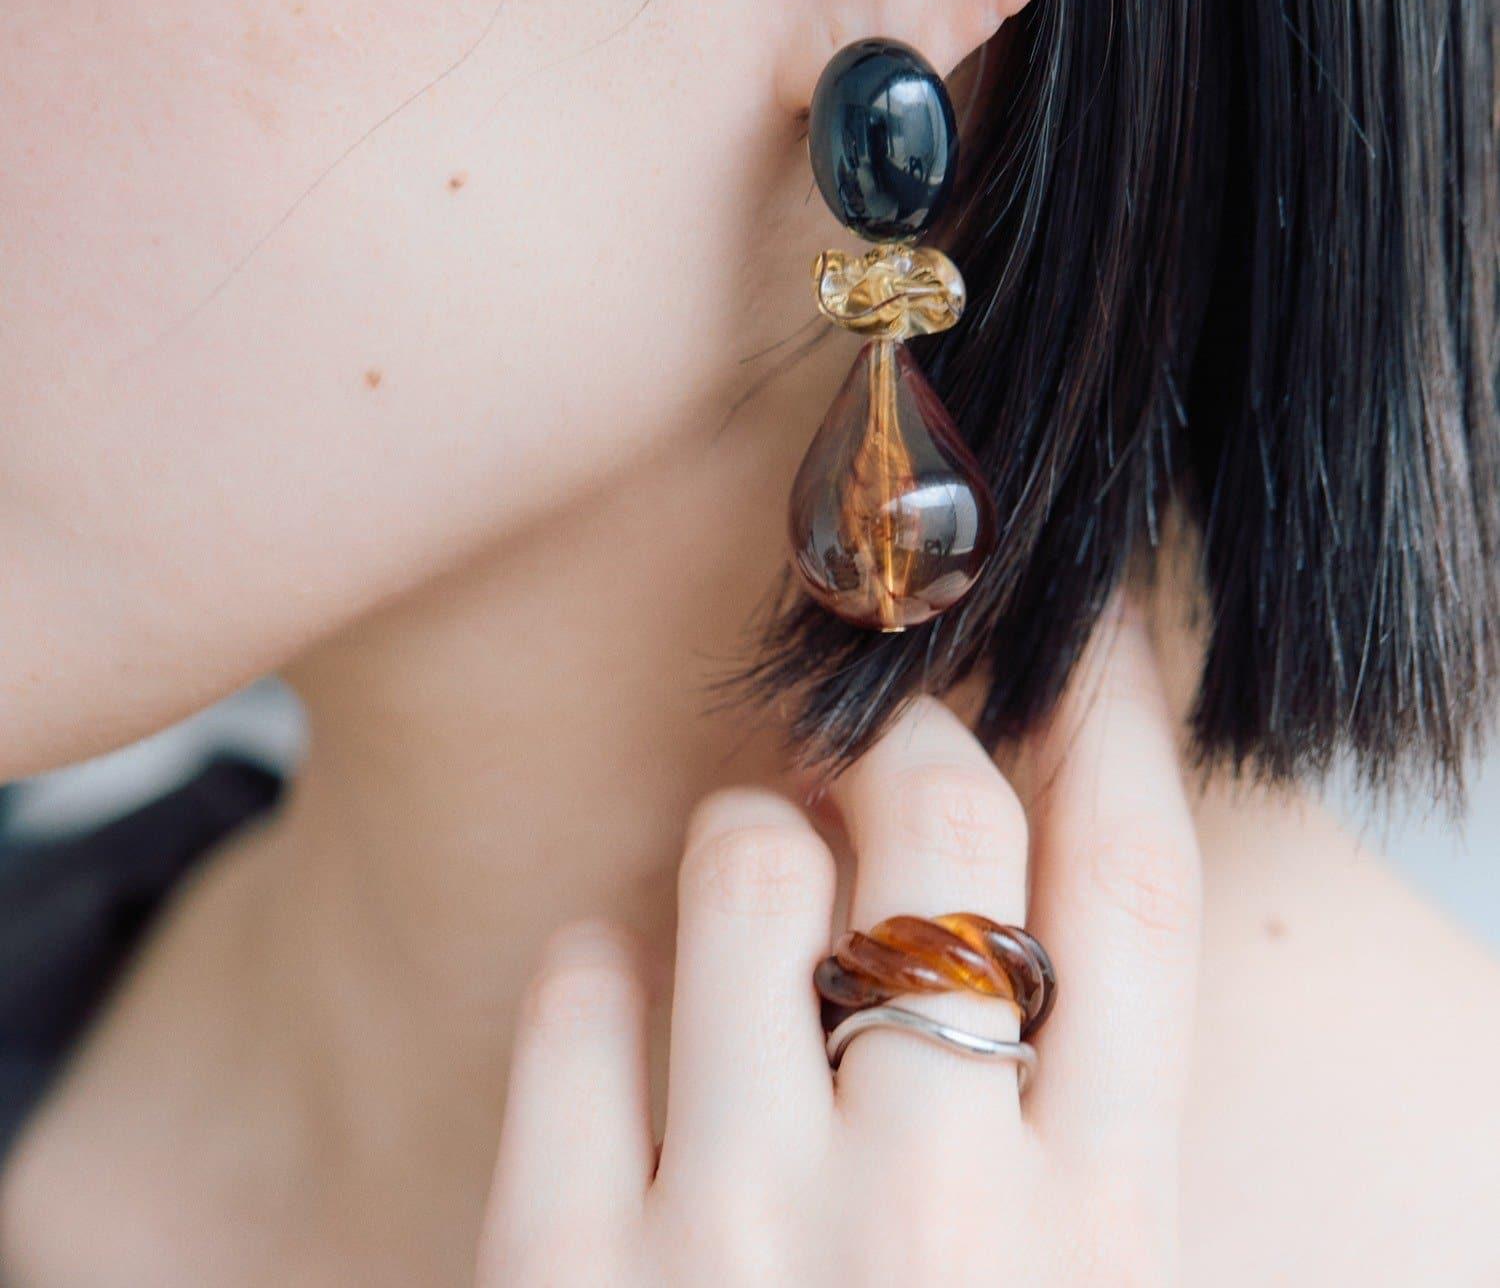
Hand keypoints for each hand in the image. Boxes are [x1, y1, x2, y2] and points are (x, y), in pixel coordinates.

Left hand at [479, 599, 1201, 1284]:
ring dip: (749, 838)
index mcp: (1100, 1246)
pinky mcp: (561, 1271)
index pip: (1137, 897)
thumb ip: (1075, 1133)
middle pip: (945, 830)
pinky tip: (623, 1014)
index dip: (1120, 725)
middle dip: (919, 747)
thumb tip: (1027, 882)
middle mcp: (932, 1223)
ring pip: (742, 867)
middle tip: (892, 757)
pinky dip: (598, 960)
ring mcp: (733, 1243)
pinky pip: (576, 980)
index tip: (1088, 641)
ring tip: (754, 893)